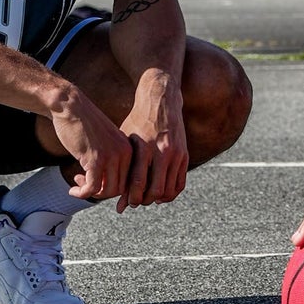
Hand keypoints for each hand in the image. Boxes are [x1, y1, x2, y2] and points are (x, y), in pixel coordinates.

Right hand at [47, 86, 133, 202]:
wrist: (71, 107)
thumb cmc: (84, 124)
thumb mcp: (105, 142)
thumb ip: (112, 159)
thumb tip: (109, 187)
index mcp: (129, 147)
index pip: (128, 180)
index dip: (111, 188)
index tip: (97, 185)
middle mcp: (124, 152)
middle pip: (119, 188)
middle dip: (101, 192)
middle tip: (84, 184)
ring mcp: (111, 155)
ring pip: (108, 191)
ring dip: (91, 193)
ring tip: (78, 183)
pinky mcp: (95, 159)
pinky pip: (92, 188)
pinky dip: (82, 194)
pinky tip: (72, 189)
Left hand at [115, 74, 188, 211]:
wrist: (160, 101)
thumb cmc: (138, 122)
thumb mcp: (127, 141)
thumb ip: (124, 169)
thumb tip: (118, 200)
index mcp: (144, 147)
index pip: (138, 182)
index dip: (131, 198)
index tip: (127, 202)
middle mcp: (162, 151)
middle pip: (154, 190)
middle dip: (144, 201)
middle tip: (137, 201)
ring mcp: (175, 153)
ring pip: (168, 190)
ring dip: (157, 199)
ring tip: (148, 198)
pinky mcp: (184, 155)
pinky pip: (180, 184)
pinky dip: (171, 194)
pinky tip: (161, 194)